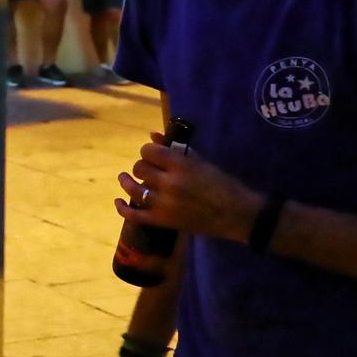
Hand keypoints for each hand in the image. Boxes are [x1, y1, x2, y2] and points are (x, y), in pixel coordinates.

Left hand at [114, 132, 264, 242]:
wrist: (238, 214)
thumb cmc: (224, 184)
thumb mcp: (202, 161)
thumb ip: (176, 148)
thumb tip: (153, 135)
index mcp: (180, 165)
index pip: (149, 151)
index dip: (149, 151)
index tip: (153, 154)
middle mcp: (168, 183)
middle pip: (139, 169)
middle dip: (142, 166)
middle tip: (149, 169)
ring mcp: (163, 204)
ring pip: (133, 189)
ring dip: (127, 182)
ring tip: (125, 178)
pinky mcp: (162, 221)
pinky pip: (134, 216)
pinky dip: (122, 209)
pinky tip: (118, 201)